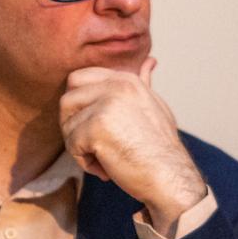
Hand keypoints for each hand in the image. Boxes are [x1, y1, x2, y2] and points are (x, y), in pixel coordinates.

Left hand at [59, 57, 206, 233]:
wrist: (170, 177)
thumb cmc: (161, 148)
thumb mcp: (154, 106)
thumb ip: (143, 83)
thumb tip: (150, 61)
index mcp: (125, 79)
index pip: (79, 79)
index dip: (80, 106)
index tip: (97, 128)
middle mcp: (115, 86)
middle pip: (67, 99)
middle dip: (72, 124)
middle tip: (92, 144)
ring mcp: (105, 105)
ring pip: (68, 125)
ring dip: (80, 147)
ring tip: (106, 159)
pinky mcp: (95, 128)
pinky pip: (72, 145)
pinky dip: (85, 163)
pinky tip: (107, 169)